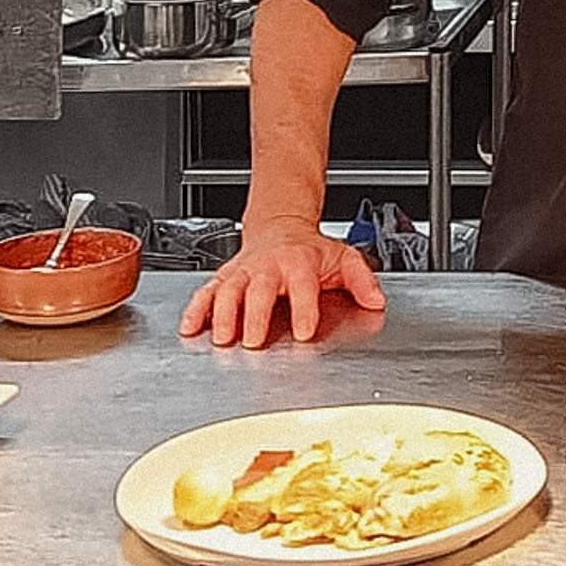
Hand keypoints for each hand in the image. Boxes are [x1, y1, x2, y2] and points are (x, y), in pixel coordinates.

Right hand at [179, 220, 386, 348]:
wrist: (281, 225)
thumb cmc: (310, 250)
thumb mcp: (343, 258)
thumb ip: (362, 279)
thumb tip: (376, 301)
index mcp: (299, 261)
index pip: (303, 285)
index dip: (303, 308)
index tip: (304, 331)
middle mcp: (268, 266)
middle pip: (259, 289)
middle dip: (254, 315)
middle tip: (253, 340)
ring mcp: (243, 271)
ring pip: (228, 290)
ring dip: (222, 314)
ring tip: (221, 338)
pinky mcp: (225, 277)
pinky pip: (206, 292)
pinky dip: (195, 310)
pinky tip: (189, 328)